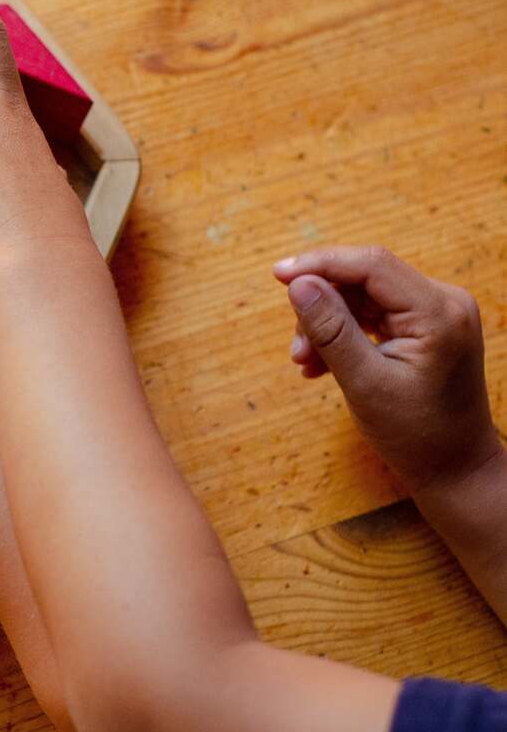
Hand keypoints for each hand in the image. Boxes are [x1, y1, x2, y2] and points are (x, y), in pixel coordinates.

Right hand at [273, 246, 501, 493]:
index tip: (277, 275)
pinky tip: (322, 363)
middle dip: (322, 307)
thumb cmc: (416, 434)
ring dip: (328, 324)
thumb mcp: (364, 382)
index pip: (371, 266)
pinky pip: (373, 314)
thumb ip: (331, 329)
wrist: (454, 468)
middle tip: (297, 350)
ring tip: (306, 363)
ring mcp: (437, 313)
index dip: (320, 264)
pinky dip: (344, 333)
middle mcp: (444, 302)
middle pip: (365, 279)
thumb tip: (298, 284)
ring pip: (363, 297)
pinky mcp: (426, 326)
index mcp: (439, 312)